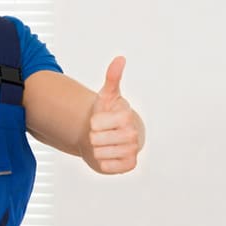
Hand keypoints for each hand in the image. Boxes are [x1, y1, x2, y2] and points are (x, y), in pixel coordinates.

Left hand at [86, 56, 143, 173]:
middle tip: (100, 134)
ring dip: (96, 150)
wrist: (112, 136)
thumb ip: (112, 78)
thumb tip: (120, 58)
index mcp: (126, 115)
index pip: (96, 123)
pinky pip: (106, 167)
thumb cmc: (107, 114)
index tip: (99, 121)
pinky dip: (102, 163)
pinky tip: (107, 155)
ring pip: (99, 154)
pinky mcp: (129, 165)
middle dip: (93, 137)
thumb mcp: (106, 96)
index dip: (92, 123)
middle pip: (96, 140)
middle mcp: (133, 134)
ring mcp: (133, 151)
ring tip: (103, 144)